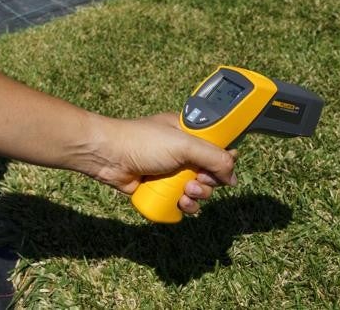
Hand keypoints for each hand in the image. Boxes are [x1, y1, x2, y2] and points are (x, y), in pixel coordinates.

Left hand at [85, 112, 237, 215]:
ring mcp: (170, 171)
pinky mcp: (159, 188)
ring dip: (197, 197)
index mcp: (188, 134)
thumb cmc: (141, 141)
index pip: (217, 148)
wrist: (106, 156)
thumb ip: (213, 157)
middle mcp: (181, 152)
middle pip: (209, 174)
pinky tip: (179, 204)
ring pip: (197, 191)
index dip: (223, 161)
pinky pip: (180, 202)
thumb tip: (233, 176)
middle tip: (197, 181)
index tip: (220, 169)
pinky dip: (184, 206)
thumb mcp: (183, 144)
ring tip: (185, 194)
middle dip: (208, 182)